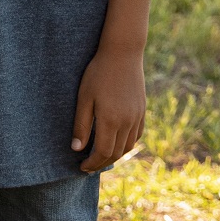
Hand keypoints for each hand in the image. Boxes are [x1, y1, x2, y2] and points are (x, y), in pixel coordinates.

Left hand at [71, 45, 145, 173]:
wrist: (123, 53)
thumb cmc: (98, 73)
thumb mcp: (84, 98)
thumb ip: (81, 125)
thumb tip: (77, 149)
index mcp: (111, 120)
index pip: (102, 152)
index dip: (92, 163)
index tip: (82, 167)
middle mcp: (127, 122)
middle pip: (116, 153)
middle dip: (101, 163)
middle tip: (89, 166)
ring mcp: (137, 117)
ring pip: (128, 146)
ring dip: (114, 155)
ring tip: (101, 157)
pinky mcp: (142, 110)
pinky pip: (137, 135)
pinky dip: (126, 144)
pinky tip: (117, 143)